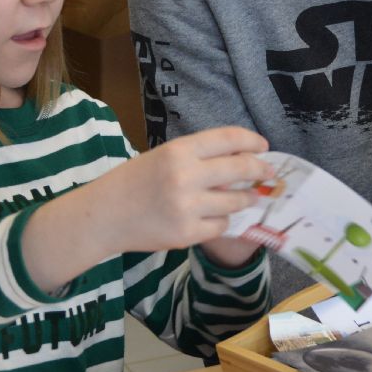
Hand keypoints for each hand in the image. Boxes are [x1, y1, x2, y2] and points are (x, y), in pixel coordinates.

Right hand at [75, 126, 273, 254]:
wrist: (103, 216)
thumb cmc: (133, 182)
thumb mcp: (162, 157)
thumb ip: (197, 156)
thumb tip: (241, 157)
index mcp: (178, 151)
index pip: (228, 138)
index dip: (252, 141)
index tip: (264, 146)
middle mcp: (185, 176)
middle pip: (240, 168)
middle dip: (260, 170)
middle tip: (268, 173)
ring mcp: (187, 207)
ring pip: (236, 201)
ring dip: (247, 198)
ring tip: (248, 197)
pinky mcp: (186, 233)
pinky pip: (221, 225)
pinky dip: (223, 221)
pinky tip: (216, 217)